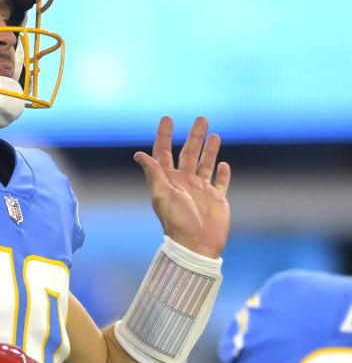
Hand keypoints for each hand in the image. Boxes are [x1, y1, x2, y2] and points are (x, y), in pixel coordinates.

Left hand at [133, 116, 230, 257]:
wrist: (197, 245)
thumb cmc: (176, 221)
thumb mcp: (162, 194)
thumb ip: (154, 173)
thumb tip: (138, 154)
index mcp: (168, 180)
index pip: (164, 152)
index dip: (164, 135)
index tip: (168, 118)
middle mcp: (184, 182)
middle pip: (188, 153)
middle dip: (194, 136)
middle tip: (201, 118)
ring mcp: (201, 190)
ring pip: (205, 164)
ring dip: (210, 149)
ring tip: (213, 133)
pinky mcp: (217, 199)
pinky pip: (221, 183)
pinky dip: (223, 174)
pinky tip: (223, 164)